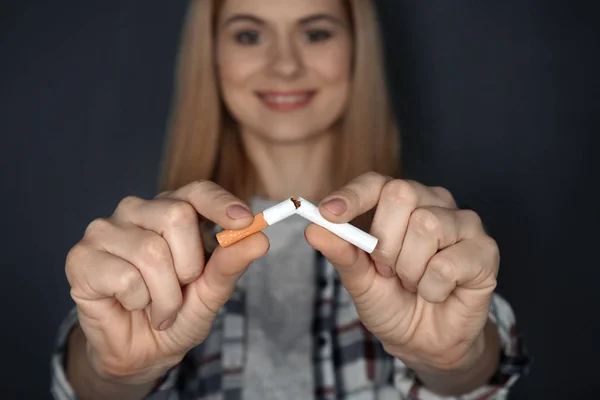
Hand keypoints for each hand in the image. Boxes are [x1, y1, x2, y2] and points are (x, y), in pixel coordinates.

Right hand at [65, 181, 268, 383]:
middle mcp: (137, 211)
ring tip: (158, 307)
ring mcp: (105, 230)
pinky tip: (130, 305)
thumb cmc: (177, 312)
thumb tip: (259, 238)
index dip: (220, 203)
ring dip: (165, 295)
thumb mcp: (212, 291)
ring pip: (151, 252)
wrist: (142, 350)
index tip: (245, 220)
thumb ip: (232, 263)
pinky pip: (123, 276)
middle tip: (182, 289)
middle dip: (189, 266)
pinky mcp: (81, 257)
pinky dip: (138, 302)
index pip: (197, 191)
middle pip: (176, 216)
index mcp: (172, 209)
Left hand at [305, 172, 498, 372]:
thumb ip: (341, 252)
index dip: (352, 196)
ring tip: (414, 283)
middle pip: (401, 195)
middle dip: (384, 243)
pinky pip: (448, 262)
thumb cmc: (392, 302)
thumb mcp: (358, 280)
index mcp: (399, 204)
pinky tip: (436, 293)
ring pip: (427, 225)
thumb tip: (313, 229)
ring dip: (410, 269)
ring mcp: (463, 223)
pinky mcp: (485, 250)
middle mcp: (432, 203)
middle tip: (388, 271)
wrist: (424, 341)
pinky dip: (432, 288)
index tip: (328, 214)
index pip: (374, 183)